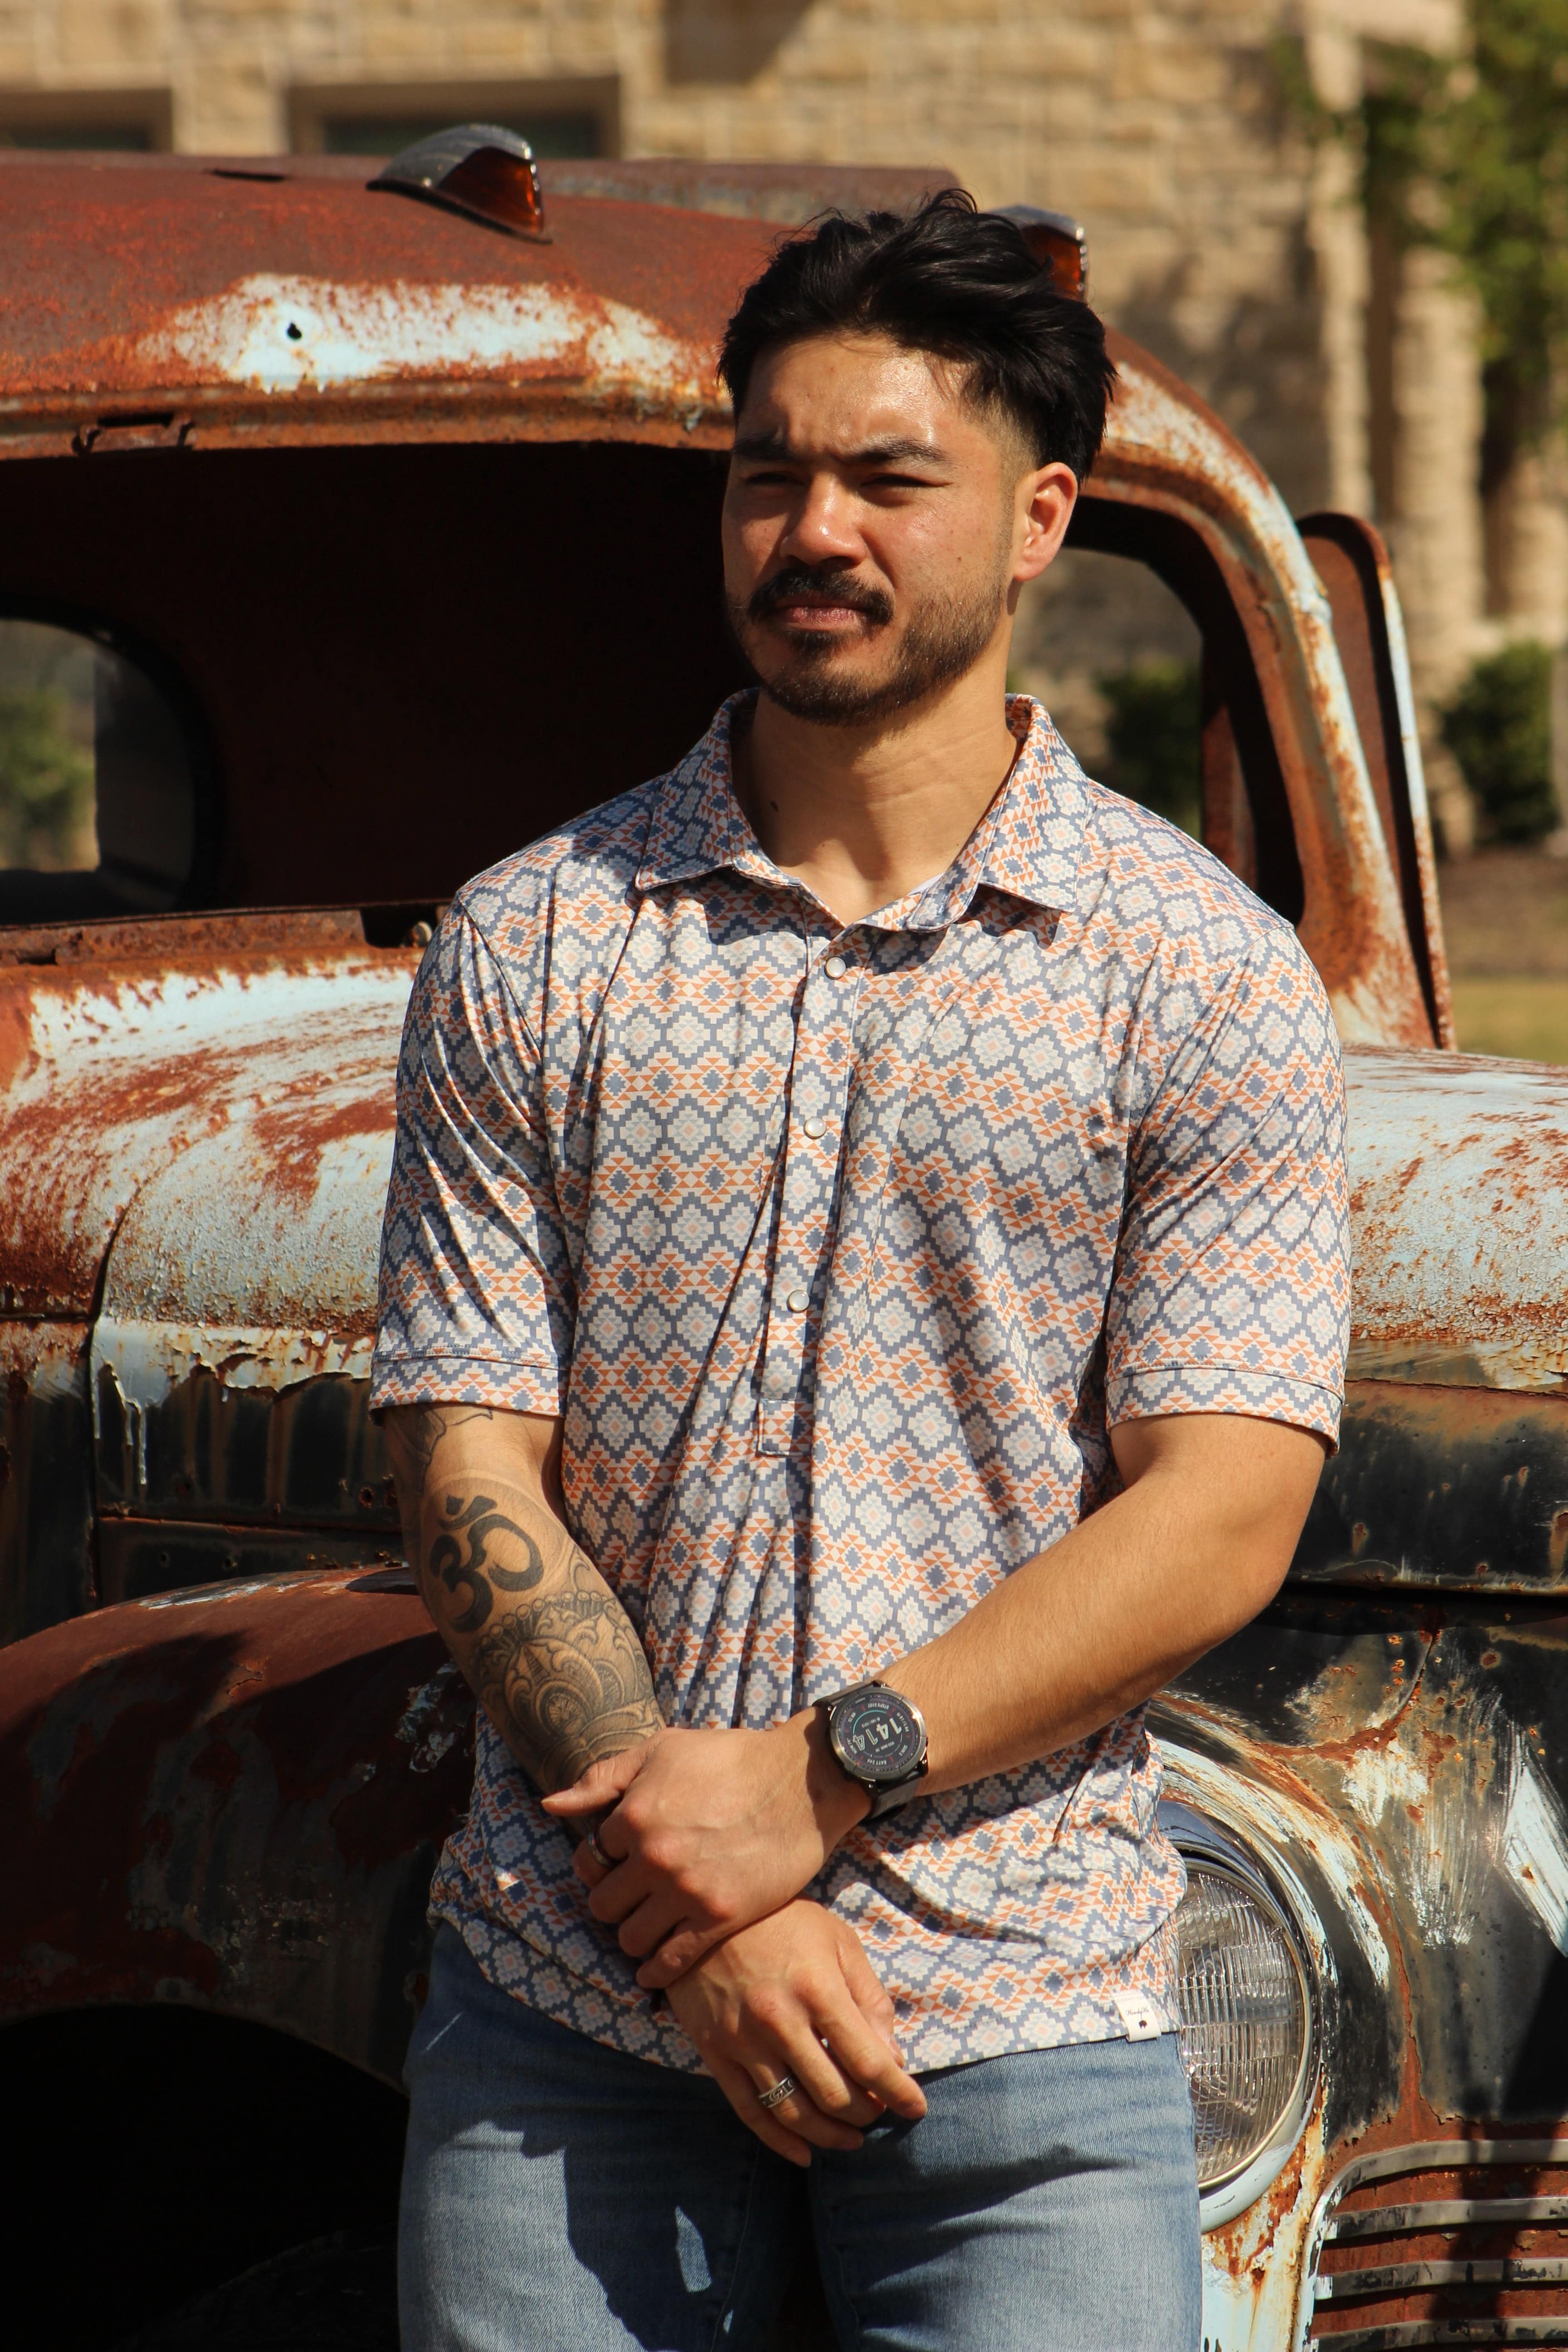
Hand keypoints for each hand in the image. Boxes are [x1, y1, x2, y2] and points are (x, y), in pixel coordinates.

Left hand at [542, 1718, 868, 1985]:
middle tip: (631, 1898)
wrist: (801, 1780)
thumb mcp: (662, 1749)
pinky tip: (655, 1969)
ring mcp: (687, 1891)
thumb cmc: (730, 1757)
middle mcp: (654, 1856)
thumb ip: (603, 1778)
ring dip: (633, 1935)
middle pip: (603, 1905)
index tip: (618, 1865)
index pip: (589, 1859)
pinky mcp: (720, 1917)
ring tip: (647, 1925)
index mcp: (634, 1814)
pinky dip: (655, 1973)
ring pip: (630, 1938)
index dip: (601, 1862)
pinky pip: (671, 1963)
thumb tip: (549, 1804)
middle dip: (613, 1902)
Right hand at [665, 1900, 925, 2166]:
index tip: (916, 2107)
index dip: (898, 2092)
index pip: (868, 2061)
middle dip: (865, 2113)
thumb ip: (870, 1998)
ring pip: (793, 2111)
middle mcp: (780, 2020)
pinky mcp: (716, 2053)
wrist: (706, 1910)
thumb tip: (893, 2058)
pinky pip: (750, 2111)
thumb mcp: (838, 1941)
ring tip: (851, 2139)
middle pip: (833, 2094)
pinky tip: (803, 2153)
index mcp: (817, 1989)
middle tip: (878, 2112)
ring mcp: (743, 2040)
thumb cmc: (783, 1921)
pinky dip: (779, 2141)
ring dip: (829, 2136)